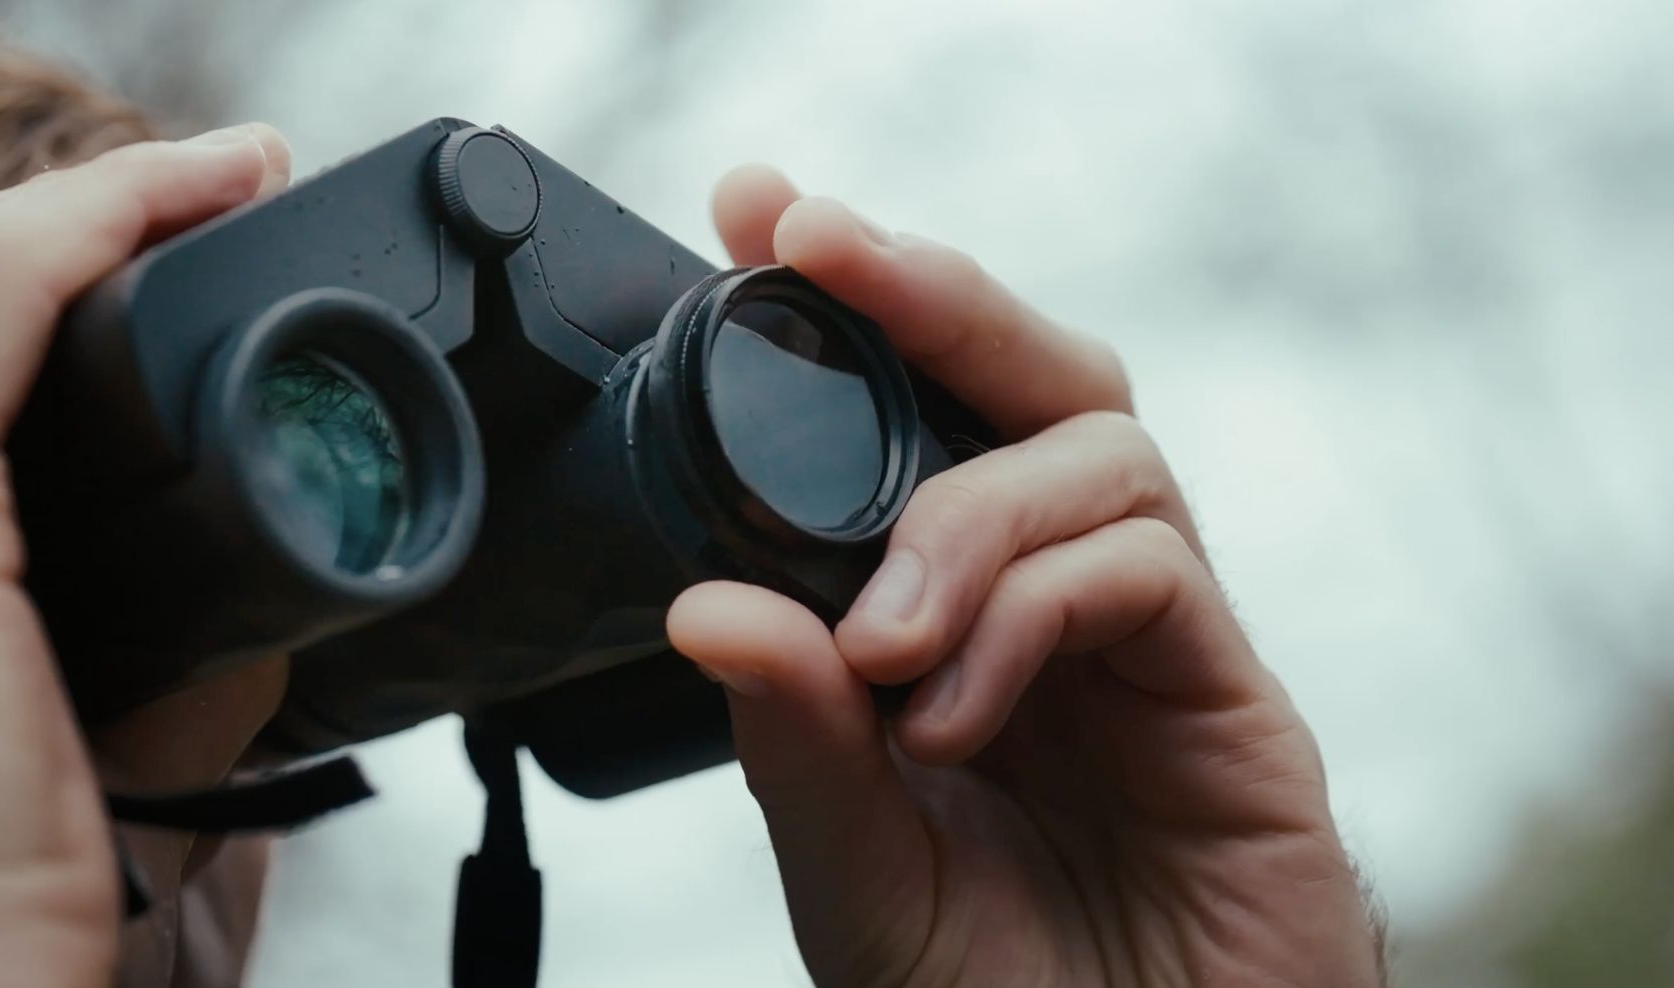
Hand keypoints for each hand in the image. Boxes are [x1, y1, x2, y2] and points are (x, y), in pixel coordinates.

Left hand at [666, 167, 1383, 986]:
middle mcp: (1067, 611)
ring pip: (1098, 452)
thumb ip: (797, 745)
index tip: (753, 221)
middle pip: (1036, 379)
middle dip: (929, 295)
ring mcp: (1163, 649)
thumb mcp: (854, 872)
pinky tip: (949, 710)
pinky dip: (1030, 610)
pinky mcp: (1240, 707)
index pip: (925, 423)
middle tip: (819, 246)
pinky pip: (1152, 570)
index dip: (853, 313)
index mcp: (966, 624)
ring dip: (962, 519)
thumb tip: (707, 604)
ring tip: (881, 648)